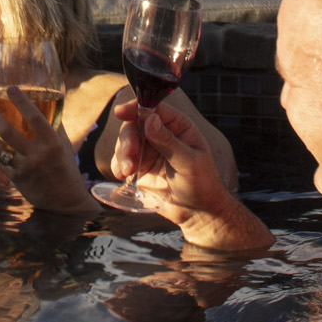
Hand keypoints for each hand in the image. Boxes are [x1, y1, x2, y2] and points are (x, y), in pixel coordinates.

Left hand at [0, 88, 89, 215]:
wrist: (64, 203)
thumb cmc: (66, 169)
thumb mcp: (64, 145)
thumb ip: (54, 125)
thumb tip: (47, 101)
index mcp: (52, 143)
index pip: (35, 118)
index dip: (21, 101)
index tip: (10, 88)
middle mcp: (36, 155)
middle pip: (7, 130)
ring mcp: (23, 168)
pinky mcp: (14, 178)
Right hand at [110, 99, 270, 255]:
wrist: (198, 214)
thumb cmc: (202, 184)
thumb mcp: (189, 162)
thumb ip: (169, 142)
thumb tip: (150, 119)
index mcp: (178, 127)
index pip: (154, 109)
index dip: (136, 107)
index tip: (121, 112)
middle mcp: (160, 135)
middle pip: (135, 124)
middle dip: (128, 137)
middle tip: (130, 152)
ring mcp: (148, 151)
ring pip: (125, 142)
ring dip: (122, 154)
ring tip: (128, 172)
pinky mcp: (139, 168)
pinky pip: (121, 161)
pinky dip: (118, 166)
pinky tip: (123, 176)